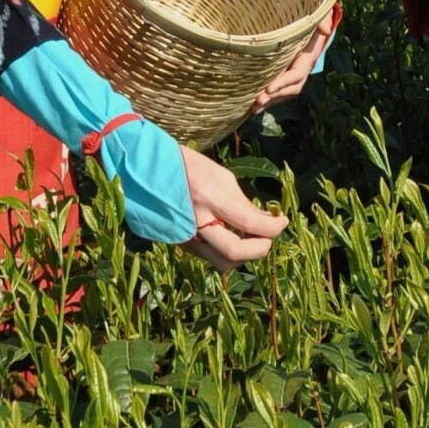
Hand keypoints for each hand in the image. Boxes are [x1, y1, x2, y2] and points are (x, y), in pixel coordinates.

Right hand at [178, 145, 287, 271]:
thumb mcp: (221, 176)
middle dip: (259, 249)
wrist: (145, 170)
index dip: (272, 227)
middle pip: (234, 253)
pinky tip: (232, 235)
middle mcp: (196, 222)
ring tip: (251, 236)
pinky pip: (210, 256)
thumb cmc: (187, 165)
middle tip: (268, 237)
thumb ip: (242, 203)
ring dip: (243, 254)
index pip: (249, 223)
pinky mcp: (181, 244)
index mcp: (208, 197)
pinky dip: (227, 250)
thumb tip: (265, 221)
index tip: (283, 221)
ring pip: (222, 262)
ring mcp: (186, 237)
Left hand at [249, 11, 336, 114]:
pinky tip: (252, 104)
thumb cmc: (311, 17)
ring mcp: (293, 73)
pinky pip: (277, 88)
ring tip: (252, 109)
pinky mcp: (284, 73)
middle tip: (257, 102)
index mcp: (308, 58)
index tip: (269, 89)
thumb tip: (326, 30)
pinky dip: (266, 97)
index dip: (284, 82)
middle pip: (290, 88)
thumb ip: (323, 20)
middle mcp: (302, 69)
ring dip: (269, 101)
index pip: (297, 74)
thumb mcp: (319, 16)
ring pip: (283, 92)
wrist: (310, 22)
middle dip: (274, 96)